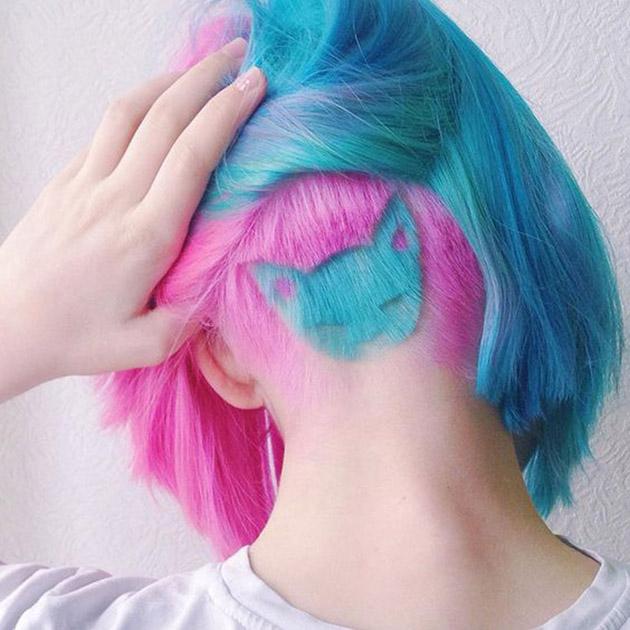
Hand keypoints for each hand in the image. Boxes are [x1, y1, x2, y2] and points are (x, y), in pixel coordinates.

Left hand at [0, 37, 265, 401]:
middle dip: (208, 78)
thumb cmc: (75, 338)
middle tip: (239, 57)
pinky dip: (136, 106)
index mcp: (147, 236)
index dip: (227, 113)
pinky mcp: (64, 182)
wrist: (5, 328)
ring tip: (199, 68)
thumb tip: (219, 288)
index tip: (254, 86)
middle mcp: (117, 199)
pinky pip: (104, 130)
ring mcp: (85, 184)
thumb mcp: (145, 347)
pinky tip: (153, 105)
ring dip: (169, 81)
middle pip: (166, 119)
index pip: (193, 156)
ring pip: (130, 112)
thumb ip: (189, 320)